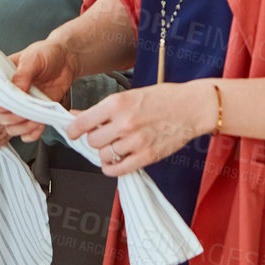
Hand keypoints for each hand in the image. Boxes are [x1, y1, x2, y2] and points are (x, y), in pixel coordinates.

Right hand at [0, 39, 78, 145]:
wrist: (65, 60)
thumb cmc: (44, 54)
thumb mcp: (33, 59)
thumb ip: (21, 76)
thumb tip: (13, 92)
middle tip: (15, 110)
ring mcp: (12, 113)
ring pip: (0, 133)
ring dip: (17, 127)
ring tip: (31, 113)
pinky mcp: (27, 120)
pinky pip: (22, 137)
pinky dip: (30, 133)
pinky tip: (38, 122)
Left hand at [65, 81, 216, 176]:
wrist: (192, 107)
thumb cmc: (164, 98)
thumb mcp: (131, 95)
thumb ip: (104, 109)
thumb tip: (77, 116)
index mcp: (118, 103)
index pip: (82, 123)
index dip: (73, 130)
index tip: (72, 132)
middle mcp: (124, 122)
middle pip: (93, 141)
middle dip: (95, 140)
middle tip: (104, 135)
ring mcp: (135, 141)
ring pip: (104, 155)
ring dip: (106, 153)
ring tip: (116, 146)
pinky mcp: (147, 156)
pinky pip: (118, 170)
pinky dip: (111, 168)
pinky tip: (114, 162)